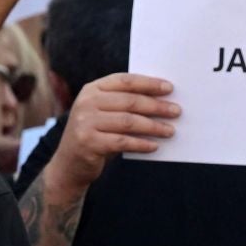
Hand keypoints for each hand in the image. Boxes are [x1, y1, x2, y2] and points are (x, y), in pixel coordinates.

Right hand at [51, 73, 179, 194]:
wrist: (69, 164)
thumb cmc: (94, 135)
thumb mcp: (103, 113)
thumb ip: (123, 104)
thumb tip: (161, 101)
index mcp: (92, 89)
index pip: (124, 81)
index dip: (148, 83)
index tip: (169, 88)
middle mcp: (86, 102)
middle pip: (129, 101)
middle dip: (156, 106)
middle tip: (176, 111)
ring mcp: (85, 122)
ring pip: (128, 121)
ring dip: (153, 126)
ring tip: (170, 130)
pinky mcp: (89, 143)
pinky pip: (122, 142)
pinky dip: (141, 144)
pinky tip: (154, 146)